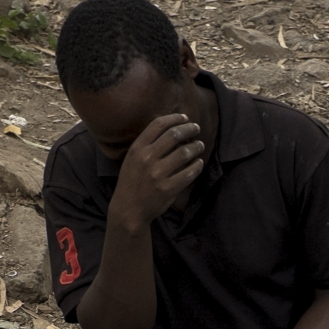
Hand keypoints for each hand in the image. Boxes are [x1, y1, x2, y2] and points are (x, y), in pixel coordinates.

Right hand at [111, 113, 205, 232]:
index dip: (175, 118)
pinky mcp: (168, 189)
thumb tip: (169, 125)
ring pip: (184, 153)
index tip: (185, 118)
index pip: (158, 125)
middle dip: (189, 129)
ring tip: (200, 145)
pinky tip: (199, 163)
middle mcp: (147, 159)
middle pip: (174, 135)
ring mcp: (158, 174)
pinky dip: (197, 165)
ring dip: (196, 146)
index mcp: (137, 149)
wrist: (128, 210)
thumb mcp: (132, 159)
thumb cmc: (132, 181)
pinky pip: (189, 173)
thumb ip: (147, 144)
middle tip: (197, 128)